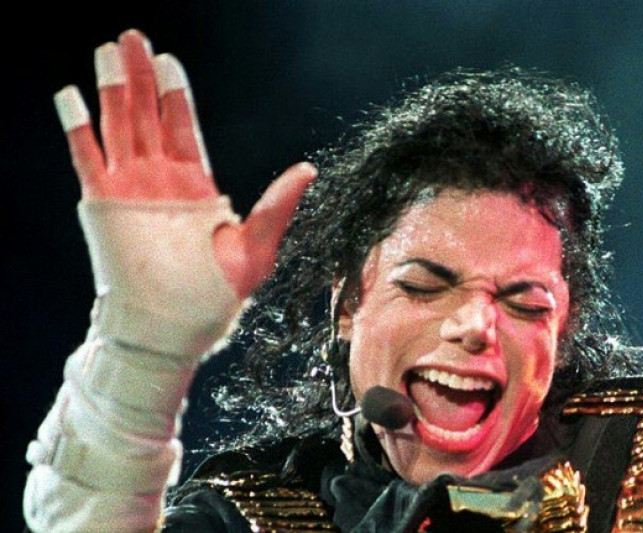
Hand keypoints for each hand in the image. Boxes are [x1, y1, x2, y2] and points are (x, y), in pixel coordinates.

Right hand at [55, 29, 314, 298]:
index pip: (184, 128)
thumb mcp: (257, 248)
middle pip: (148, 116)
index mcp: (196, 185)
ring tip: (106, 52)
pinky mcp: (104, 205)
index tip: (168, 59)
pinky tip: (72, 97)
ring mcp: (131, 190)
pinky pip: (87, 158)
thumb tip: (307, 170)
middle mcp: (161, 180)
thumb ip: (277, 205)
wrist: (173, 328)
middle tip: (131, 37)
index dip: (175, 93)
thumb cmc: (217, 295)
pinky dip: (78, 128)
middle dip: (141, 76)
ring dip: (113, 90)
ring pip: (119, 128)